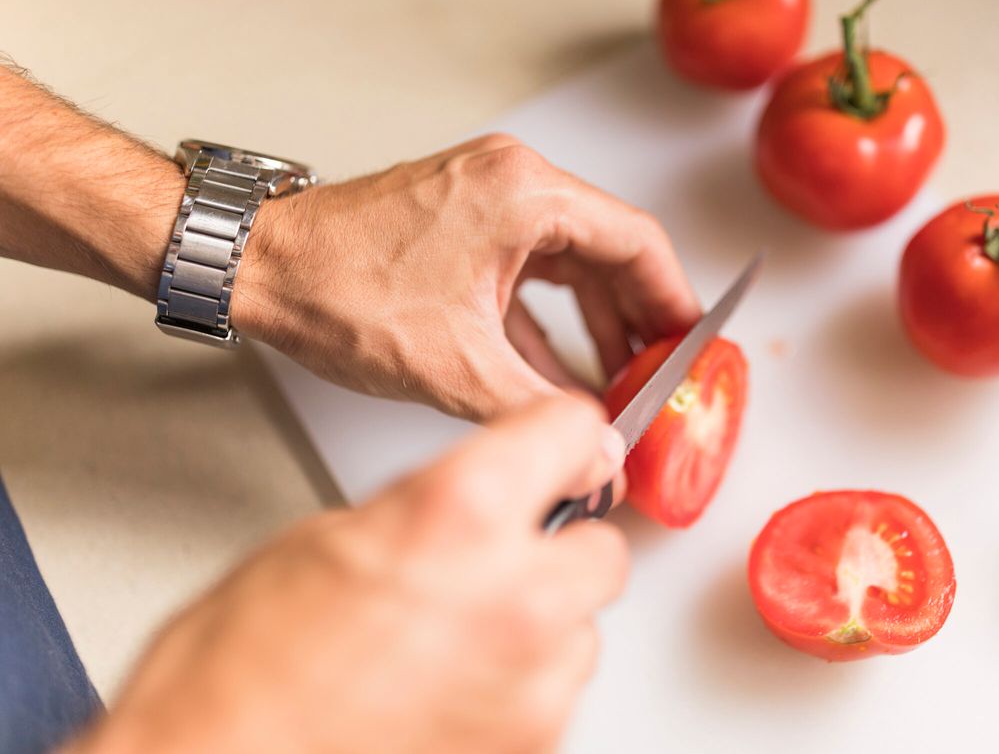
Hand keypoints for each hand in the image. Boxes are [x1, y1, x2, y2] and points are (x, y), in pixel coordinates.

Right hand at [68, 396, 629, 753]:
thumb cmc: (240, 669)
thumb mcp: (331, 533)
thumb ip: (432, 503)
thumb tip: (481, 496)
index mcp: (462, 512)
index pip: (572, 431)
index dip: (555, 439)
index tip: (553, 448)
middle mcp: (518, 593)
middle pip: (602, 546)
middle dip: (558, 548)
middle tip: (501, 558)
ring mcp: (534, 680)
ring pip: (583, 627)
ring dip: (541, 623)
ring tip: (461, 635)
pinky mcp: (534, 742)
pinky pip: (555, 691)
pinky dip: (521, 685)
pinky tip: (455, 684)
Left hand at [235, 134, 700, 419]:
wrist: (256, 267)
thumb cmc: (335, 289)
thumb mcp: (453, 365)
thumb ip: (538, 410)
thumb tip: (597, 450)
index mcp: (523, 194)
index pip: (636, 241)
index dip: (675, 300)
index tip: (694, 346)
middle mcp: (512, 183)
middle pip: (610, 251)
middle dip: (638, 320)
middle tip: (661, 376)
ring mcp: (487, 201)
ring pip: (572, 265)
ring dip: (597, 324)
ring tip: (618, 384)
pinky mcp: (464, 227)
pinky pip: (532, 273)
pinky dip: (551, 322)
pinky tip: (563, 372)